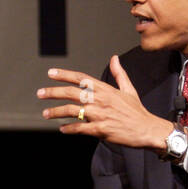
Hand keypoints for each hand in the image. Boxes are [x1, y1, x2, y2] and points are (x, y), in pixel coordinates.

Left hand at [38, 56, 174, 149]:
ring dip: (57, 112)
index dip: (64, 74)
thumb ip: (119, 74)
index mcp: (105, 89)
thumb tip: (114, 58)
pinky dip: (70, 128)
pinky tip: (62, 129)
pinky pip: (80, 128)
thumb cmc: (137, 111)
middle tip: (40, 93)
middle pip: (72, 93)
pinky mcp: (101, 129)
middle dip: (53, 92)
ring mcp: (100, 114)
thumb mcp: (129, 89)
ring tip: (45, 113)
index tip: (51, 73)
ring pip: (73, 111)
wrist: (147, 130)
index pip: (81, 78)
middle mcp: (101, 100)